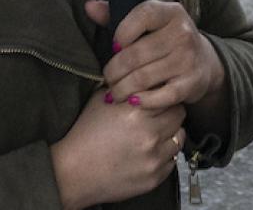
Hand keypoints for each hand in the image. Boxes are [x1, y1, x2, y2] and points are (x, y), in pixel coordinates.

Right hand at [51, 84, 185, 209]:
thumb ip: (126, 87)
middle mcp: (149, 134)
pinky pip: (172, 161)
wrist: (73, 172)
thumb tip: (143, 75)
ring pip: (179, 138)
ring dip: (169, 134)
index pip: (169, 95)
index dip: (163, 95)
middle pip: (178, 115)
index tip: (159, 98)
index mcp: (137, 112)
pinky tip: (148, 153)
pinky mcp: (154, 178)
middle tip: (158, 116)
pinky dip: (164, 156)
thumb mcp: (102, 101)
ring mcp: (154, 158)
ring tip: (154, 135)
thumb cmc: (85, 135)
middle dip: (169, 113)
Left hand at [85, 0, 220, 110]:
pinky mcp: (191, 83)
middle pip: (135, 54)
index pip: (142, 16)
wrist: (204, 62)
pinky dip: (142, 101)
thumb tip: (89, 6)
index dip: (121, 33)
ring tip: (114, 93)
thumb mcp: (147, 23)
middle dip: (114, 70)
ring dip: (121, 89)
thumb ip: (116, 15)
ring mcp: (188, 59)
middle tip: (107, 79)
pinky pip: (160, 96)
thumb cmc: (165, 40)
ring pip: (143, 77)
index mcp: (171, 12)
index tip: (113, 47)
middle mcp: (183, 32)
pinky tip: (132, 101)